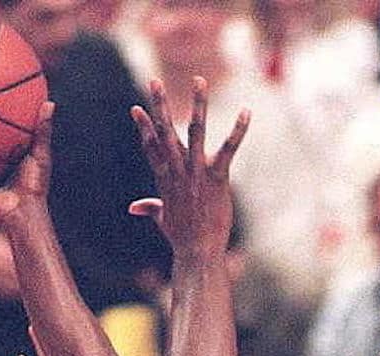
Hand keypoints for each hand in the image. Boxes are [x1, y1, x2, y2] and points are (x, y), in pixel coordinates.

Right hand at [127, 78, 249, 258]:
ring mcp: (197, 172)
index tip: (136, 109)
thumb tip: (133, 207)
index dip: (144, 127)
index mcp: (165, 177)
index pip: (151, 146)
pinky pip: (229, 149)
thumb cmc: (182, 237)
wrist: (198, 251)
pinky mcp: (217, 177)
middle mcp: (178, 170)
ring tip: (199, 80)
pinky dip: (238, 130)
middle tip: (154, 81)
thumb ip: (150, 207)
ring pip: (195, 131)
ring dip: (198, 104)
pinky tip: (246, 111)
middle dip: (160, 105)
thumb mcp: (162, 219)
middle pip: (166, 131)